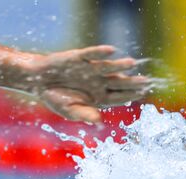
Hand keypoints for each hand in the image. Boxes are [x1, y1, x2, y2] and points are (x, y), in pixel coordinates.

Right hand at [27, 45, 149, 122]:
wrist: (39, 81)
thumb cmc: (55, 98)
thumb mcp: (69, 110)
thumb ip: (84, 114)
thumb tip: (99, 121)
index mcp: (98, 97)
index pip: (118, 97)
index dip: (130, 95)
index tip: (141, 94)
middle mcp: (98, 82)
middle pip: (118, 82)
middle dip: (132, 82)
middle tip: (146, 81)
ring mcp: (90, 69)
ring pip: (108, 67)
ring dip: (119, 66)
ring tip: (131, 64)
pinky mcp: (79, 58)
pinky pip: (91, 54)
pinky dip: (100, 52)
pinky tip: (111, 51)